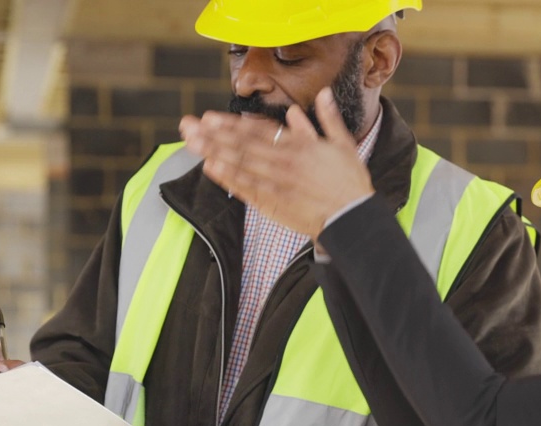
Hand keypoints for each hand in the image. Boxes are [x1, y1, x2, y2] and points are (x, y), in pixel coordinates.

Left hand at [179, 87, 373, 237]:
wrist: (353, 217)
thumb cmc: (349, 182)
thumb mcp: (343, 144)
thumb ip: (328, 118)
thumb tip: (323, 94)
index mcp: (299, 145)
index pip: (259, 131)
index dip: (232, 124)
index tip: (210, 117)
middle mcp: (284, 161)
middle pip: (243, 145)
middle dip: (214, 135)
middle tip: (188, 126)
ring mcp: (278, 182)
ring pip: (242, 164)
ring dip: (215, 152)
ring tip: (192, 143)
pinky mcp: (276, 203)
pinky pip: (249, 189)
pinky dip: (230, 178)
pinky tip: (212, 168)